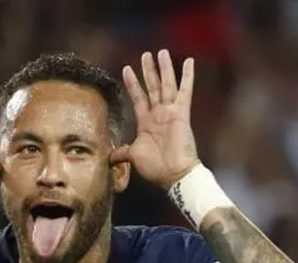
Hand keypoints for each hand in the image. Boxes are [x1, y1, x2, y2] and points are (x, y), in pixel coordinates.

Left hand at [112, 50, 198, 189]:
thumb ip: (122, 153)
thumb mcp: (133, 156)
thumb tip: (109, 157)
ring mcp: (170, 113)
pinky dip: (187, 76)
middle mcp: (158, 115)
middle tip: (146, 55)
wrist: (173, 174)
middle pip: (152, 87)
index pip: (138, 97)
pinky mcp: (181, 113)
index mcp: (146, 123)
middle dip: (148, 71)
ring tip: (161, 52)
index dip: (132, 84)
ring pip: (166, 85)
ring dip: (164, 68)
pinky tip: (189, 62)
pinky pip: (185, 91)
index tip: (127, 69)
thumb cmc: (155, 167)